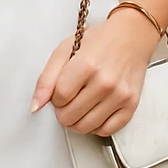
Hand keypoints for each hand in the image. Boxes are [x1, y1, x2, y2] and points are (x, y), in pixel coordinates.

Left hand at [31, 11, 155, 135]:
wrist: (131, 37)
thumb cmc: (99, 41)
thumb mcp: (65, 50)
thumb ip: (46, 78)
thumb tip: (36, 106)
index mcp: (86, 65)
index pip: (59, 98)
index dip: (55, 98)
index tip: (61, 91)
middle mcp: (105, 82)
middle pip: (70, 116)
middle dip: (63, 111)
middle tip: (69, 99)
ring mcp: (120, 95)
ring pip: (86, 127)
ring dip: (77, 121)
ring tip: (80, 106)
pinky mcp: (131, 105)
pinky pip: (106, 131)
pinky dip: (96, 126)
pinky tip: (94, 112)